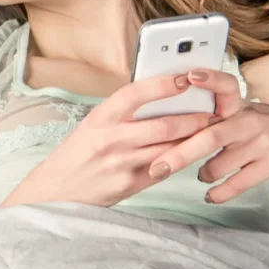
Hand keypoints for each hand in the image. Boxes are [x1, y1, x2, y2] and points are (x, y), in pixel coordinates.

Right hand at [2, 75, 218, 208]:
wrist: (55, 190)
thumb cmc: (77, 153)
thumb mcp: (93, 125)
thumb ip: (122, 114)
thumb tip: (160, 100)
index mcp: (100, 118)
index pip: (134, 94)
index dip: (162, 85)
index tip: (185, 79)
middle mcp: (110, 139)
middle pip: (163, 125)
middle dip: (195, 119)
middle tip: (213, 113)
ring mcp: (121, 164)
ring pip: (169, 149)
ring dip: (194, 141)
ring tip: (210, 133)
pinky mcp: (129, 185)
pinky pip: (164, 170)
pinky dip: (179, 160)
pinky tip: (190, 154)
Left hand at [149, 68, 268, 202]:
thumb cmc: (263, 125)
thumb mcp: (244, 111)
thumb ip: (214, 114)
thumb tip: (168, 123)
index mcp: (239, 105)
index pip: (225, 85)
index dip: (209, 79)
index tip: (189, 75)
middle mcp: (249, 121)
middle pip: (209, 137)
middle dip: (179, 154)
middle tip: (156, 168)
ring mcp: (262, 143)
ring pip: (219, 164)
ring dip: (204, 174)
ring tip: (201, 175)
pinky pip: (239, 183)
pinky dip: (220, 193)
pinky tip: (210, 196)